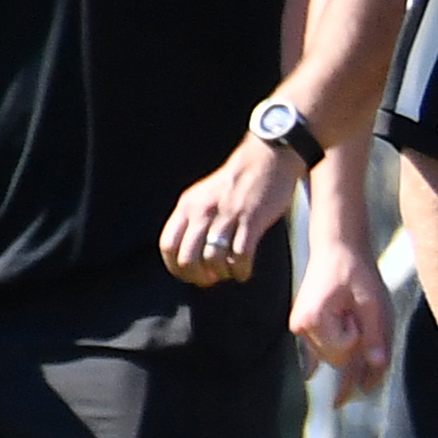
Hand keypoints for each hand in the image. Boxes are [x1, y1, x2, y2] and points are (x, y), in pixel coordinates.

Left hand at [161, 136, 302, 286]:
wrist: (269, 158)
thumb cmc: (239, 181)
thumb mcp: (206, 195)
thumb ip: (196, 219)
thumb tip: (193, 254)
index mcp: (188, 205)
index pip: (168, 244)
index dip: (175, 267)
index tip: (189, 275)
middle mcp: (203, 210)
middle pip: (188, 257)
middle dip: (198, 276)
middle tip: (211, 279)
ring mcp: (227, 215)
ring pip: (213, 259)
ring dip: (221, 273)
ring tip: (229, 273)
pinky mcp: (251, 219)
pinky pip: (240, 255)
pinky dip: (240, 270)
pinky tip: (244, 272)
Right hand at [292, 235, 392, 398]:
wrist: (337, 247)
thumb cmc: (356, 271)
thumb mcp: (373, 303)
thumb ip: (376, 335)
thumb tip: (378, 366)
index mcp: (313, 320)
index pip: (344, 351)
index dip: (358, 336)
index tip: (356, 312)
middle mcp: (301, 327)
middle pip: (337, 359)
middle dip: (353, 343)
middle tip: (354, 312)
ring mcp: (301, 327)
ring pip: (331, 355)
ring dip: (347, 344)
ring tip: (349, 314)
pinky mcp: (306, 325)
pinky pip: (315, 350)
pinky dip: (322, 359)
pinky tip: (311, 376)